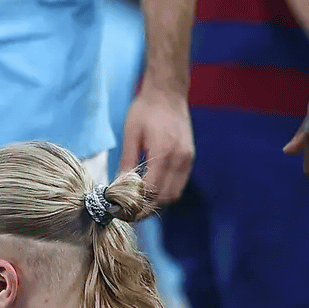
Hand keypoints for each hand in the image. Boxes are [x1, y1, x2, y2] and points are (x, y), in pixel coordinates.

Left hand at [118, 85, 194, 205]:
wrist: (168, 92)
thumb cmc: (145, 110)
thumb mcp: (130, 135)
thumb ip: (127, 162)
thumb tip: (119, 187)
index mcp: (164, 152)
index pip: (152, 191)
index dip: (136, 205)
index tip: (121, 211)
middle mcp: (180, 158)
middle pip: (165, 198)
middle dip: (146, 210)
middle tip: (128, 215)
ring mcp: (187, 158)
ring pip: (175, 194)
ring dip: (157, 204)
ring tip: (137, 207)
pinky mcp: (189, 157)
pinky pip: (179, 184)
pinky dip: (165, 194)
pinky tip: (150, 194)